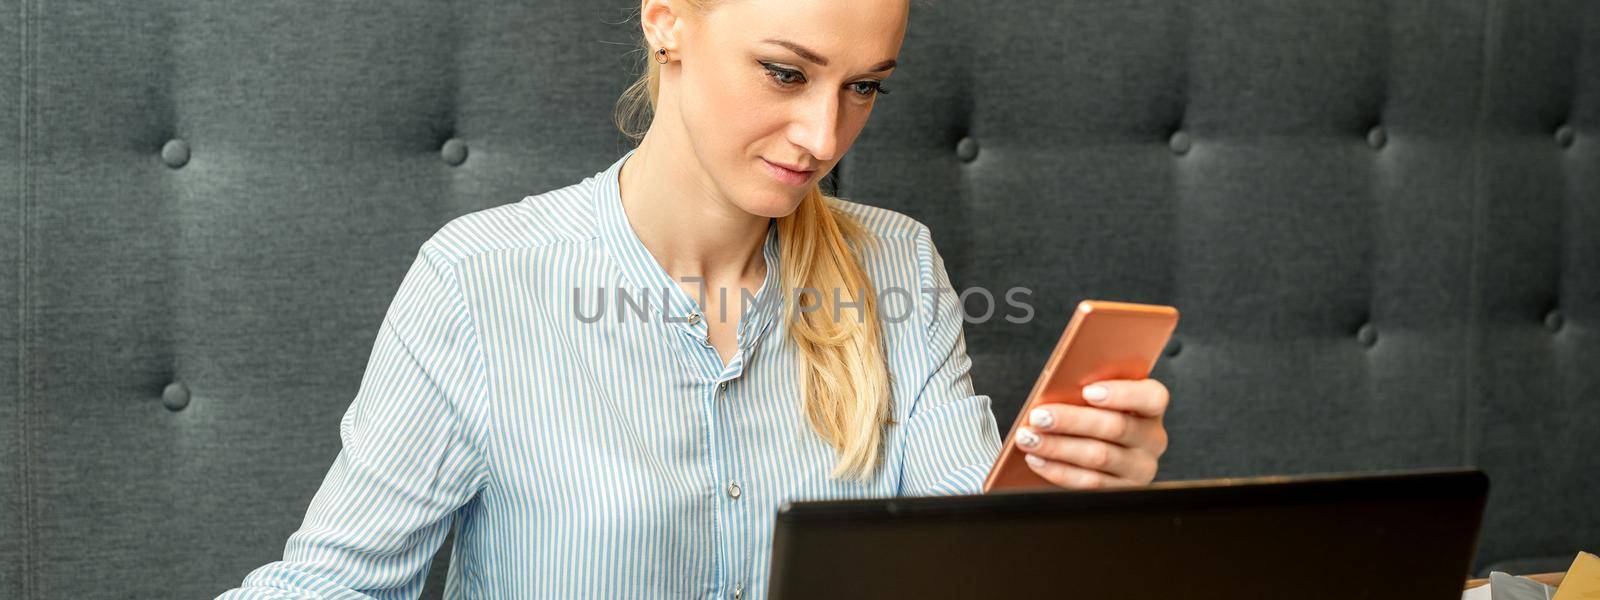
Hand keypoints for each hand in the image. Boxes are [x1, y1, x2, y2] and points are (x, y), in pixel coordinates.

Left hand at [1013, 378, 1169, 488]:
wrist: (1092, 450)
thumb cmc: (1090, 413)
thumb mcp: (1094, 400)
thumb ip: (1085, 392)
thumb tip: (1056, 391)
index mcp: (1150, 407)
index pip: (1152, 397)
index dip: (1122, 393)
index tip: (1087, 391)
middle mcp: (1152, 439)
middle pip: (1116, 427)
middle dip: (1072, 421)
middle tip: (1039, 417)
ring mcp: (1140, 468)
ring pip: (1099, 456)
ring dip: (1058, 447)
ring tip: (1029, 438)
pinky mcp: (1122, 491)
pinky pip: (1090, 483)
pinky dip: (1058, 470)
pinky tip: (1036, 460)